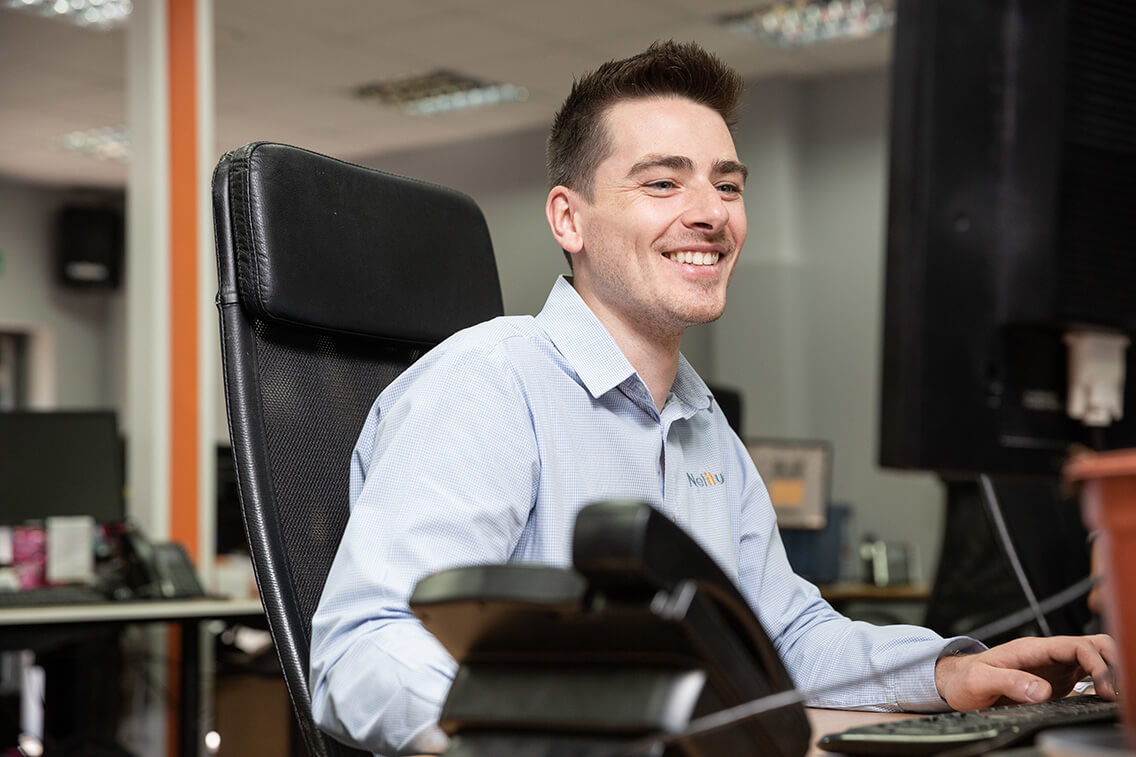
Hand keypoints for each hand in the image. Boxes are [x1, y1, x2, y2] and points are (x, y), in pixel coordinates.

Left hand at [934, 634, 1118, 710]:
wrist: (955, 682)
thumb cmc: (963, 678)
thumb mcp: (979, 681)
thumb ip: (1008, 682)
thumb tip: (1041, 691)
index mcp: (1031, 649)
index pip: (1076, 645)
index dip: (1097, 663)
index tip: (1105, 688)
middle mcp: (1046, 653)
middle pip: (1093, 645)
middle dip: (1113, 663)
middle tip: (1119, 692)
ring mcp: (1053, 665)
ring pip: (1094, 656)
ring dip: (1111, 671)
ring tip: (1118, 695)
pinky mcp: (1056, 678)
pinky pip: (1088, 673)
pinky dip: (1103, 681)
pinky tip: (1106, 697)